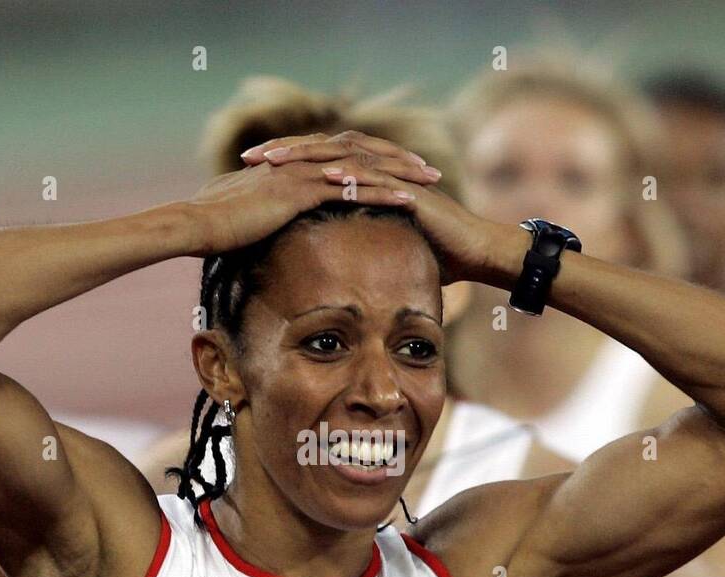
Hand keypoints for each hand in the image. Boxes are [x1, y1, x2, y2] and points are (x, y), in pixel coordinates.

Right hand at [184, 130, 441, 256]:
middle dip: (397, 162)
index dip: (372, 166)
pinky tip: (408, 200)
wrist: (193, 224)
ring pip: (361, 166)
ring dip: (399, 173)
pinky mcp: (299, 190)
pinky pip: (350, 188)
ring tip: (430, 180)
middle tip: (428, 171)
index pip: (341, 161)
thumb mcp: (244, 223)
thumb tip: (267, 239)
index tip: (400, 175)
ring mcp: (300, 173)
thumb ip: (263, 223)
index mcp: (290, 168)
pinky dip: (381, 192)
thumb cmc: (211, 230)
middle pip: (359, 155)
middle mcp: (299, 164)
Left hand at [241, 130, 521, 285]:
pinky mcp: (409, 188)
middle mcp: (377, 171)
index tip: (249, 175)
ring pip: (342, 156)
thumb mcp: (383, 254)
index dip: (283, 167)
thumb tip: (327, 279)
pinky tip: (321, 176)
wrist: (475, 254)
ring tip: (274, 161)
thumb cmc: (434, 257)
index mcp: (365, 181)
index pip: (316, 165)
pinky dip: (347, 174)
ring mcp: (393, 176)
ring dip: (306, 157)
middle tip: (249, 158)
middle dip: (284, 153)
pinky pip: (374, 176)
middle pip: (321, 151)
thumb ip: (356, 255)